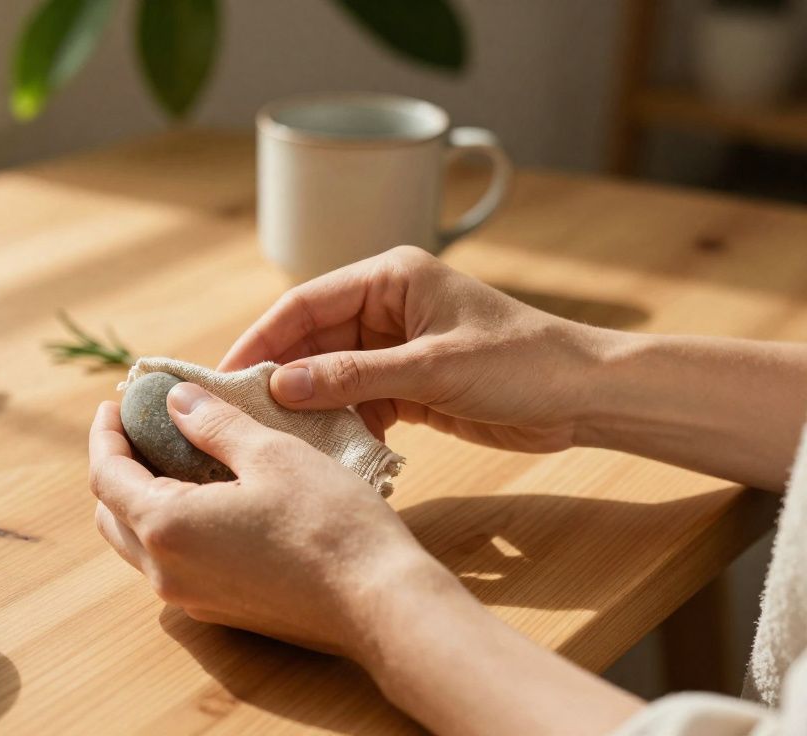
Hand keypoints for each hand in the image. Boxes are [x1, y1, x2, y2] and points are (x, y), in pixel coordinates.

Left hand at [88, 382, 448, 657]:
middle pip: (112, 513)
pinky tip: (210, 495)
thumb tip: (176, 401)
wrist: (381, 605)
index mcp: (167, 528)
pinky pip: (174, 563)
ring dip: (144, 497)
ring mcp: (193, 598)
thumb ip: (213, 424)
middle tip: (145, 426)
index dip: (106, 434)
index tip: (117, 404)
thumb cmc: (330, 523)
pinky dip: (172, 524)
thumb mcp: (271, 454)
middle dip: (119, 465)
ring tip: (177, 455)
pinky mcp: (221, 611)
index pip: (106, 475)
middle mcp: (166, 573)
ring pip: (140, 543)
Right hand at [219, 245, 606, 452]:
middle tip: (240, 416)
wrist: (586, 398)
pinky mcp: (409, 384)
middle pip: (311, 340)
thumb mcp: (432, 368)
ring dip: (310, 407)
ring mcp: (396, 347)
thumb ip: (353, 378)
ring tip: (278, 439)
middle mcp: (386, 306)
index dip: (261, 339)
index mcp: (389, 278)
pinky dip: (344, 424)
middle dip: (280, 377)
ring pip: (331, 376)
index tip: (225, 376)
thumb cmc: (520, 363)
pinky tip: (330, 450)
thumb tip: (281, 386)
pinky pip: (358, 402)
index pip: (304, 303)